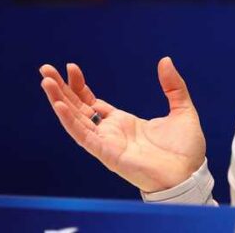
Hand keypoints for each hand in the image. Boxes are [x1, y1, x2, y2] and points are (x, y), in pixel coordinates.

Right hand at [39, 57, 206, 192]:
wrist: (189, 175)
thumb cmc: (185, 150)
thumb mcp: (182, 109)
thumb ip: (173, 86)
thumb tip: (165, 60)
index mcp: (124, 123)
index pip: (93, 102)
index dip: (80, 86)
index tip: (71, 68)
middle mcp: (111, 132)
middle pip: (78, 108)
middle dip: (61, 89)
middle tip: (46, 69)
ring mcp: (107, 143)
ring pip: (75, 120)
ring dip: (59, 101)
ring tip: (46, 81)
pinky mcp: (107, 153)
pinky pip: (83, 136)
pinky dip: (70, 121)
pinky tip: (59, 105)